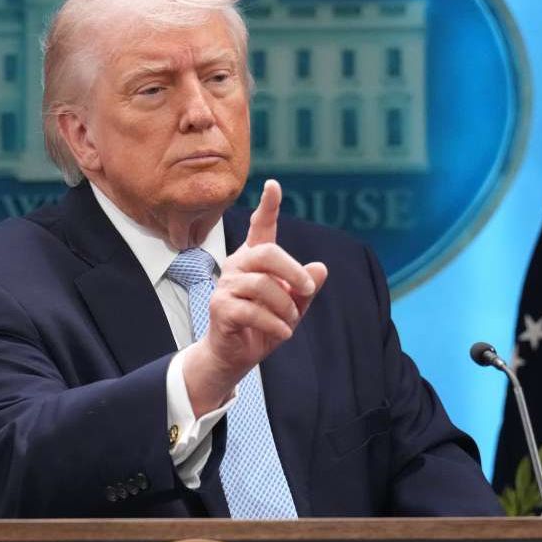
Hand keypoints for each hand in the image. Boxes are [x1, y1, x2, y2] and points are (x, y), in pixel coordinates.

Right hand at [183, 180, 328, 415]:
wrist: (236, 356)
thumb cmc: (263, 325)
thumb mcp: (293, 307)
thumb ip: (306, 288)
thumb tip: (321, 269)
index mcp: (254, 259)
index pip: (260, 227)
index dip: (268, 206)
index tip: (274, 185)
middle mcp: (237, 265)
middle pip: (267, 253)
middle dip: (294, 271)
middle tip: (308, 289)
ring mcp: (226, 285)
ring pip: (263, 285)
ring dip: (285, 305)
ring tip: (291, 321)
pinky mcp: (221, 307)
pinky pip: (253, 311)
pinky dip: (275, 324)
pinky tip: (283, 333)